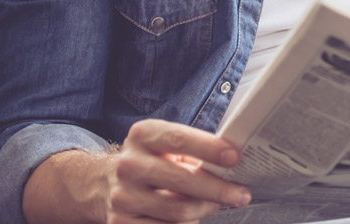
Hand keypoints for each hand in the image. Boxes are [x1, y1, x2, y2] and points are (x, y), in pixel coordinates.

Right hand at [104, 119, 249, 222]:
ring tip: (216, 204)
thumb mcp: (167, 144)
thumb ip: (196, 150)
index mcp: (143, 135)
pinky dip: (186, 223)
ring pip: (178, 210)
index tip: (234, 158)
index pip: (179, 140)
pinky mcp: (120, 222)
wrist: (107, 182)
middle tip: (242, 195)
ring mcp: (122, 196)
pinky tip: (192, 215)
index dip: (209, 149)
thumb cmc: (153, 160)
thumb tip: (233, 166)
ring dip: (205, 208)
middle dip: (218, 189)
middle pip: (182, 180)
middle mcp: (129, 164)